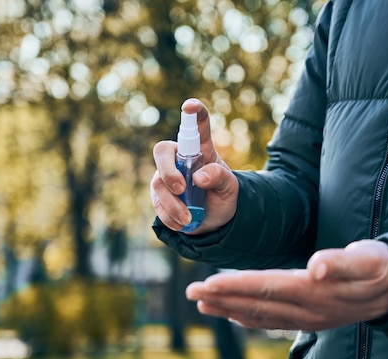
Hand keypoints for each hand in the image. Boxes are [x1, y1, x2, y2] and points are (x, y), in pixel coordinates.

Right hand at [150, 98, 237, 232]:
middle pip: (162, 151)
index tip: (191, 106)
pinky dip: (170, 216)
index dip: (193, 114)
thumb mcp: (230, 188)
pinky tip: (183, 223)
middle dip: (168, 170)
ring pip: (158, 183)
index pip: (196, 126)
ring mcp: (165, 177)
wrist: (215, 221)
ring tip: (189, 217)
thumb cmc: (223, 195)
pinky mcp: (159, 196)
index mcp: (200, 149)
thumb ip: (219, 177)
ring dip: (173, 203)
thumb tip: (199, 178)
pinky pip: (157, 204)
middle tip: (181, 188)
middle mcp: (179, 158)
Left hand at [185, 240, 387, 330]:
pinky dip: (247, 317)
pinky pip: (270, 320)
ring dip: (228, 309)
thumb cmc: (380, 267)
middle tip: (191, 294)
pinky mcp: (308, 320)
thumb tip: (316, 267)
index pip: (266, 288)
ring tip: (202, 304)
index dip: (234, 286)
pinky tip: (232, 313)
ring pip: (258, 315)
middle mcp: (306, 310)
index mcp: (314, 292)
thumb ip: (342, 261)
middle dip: (221, 299)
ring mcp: (306, 319)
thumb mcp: (368, 258)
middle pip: (255, 304)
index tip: (207, 284)